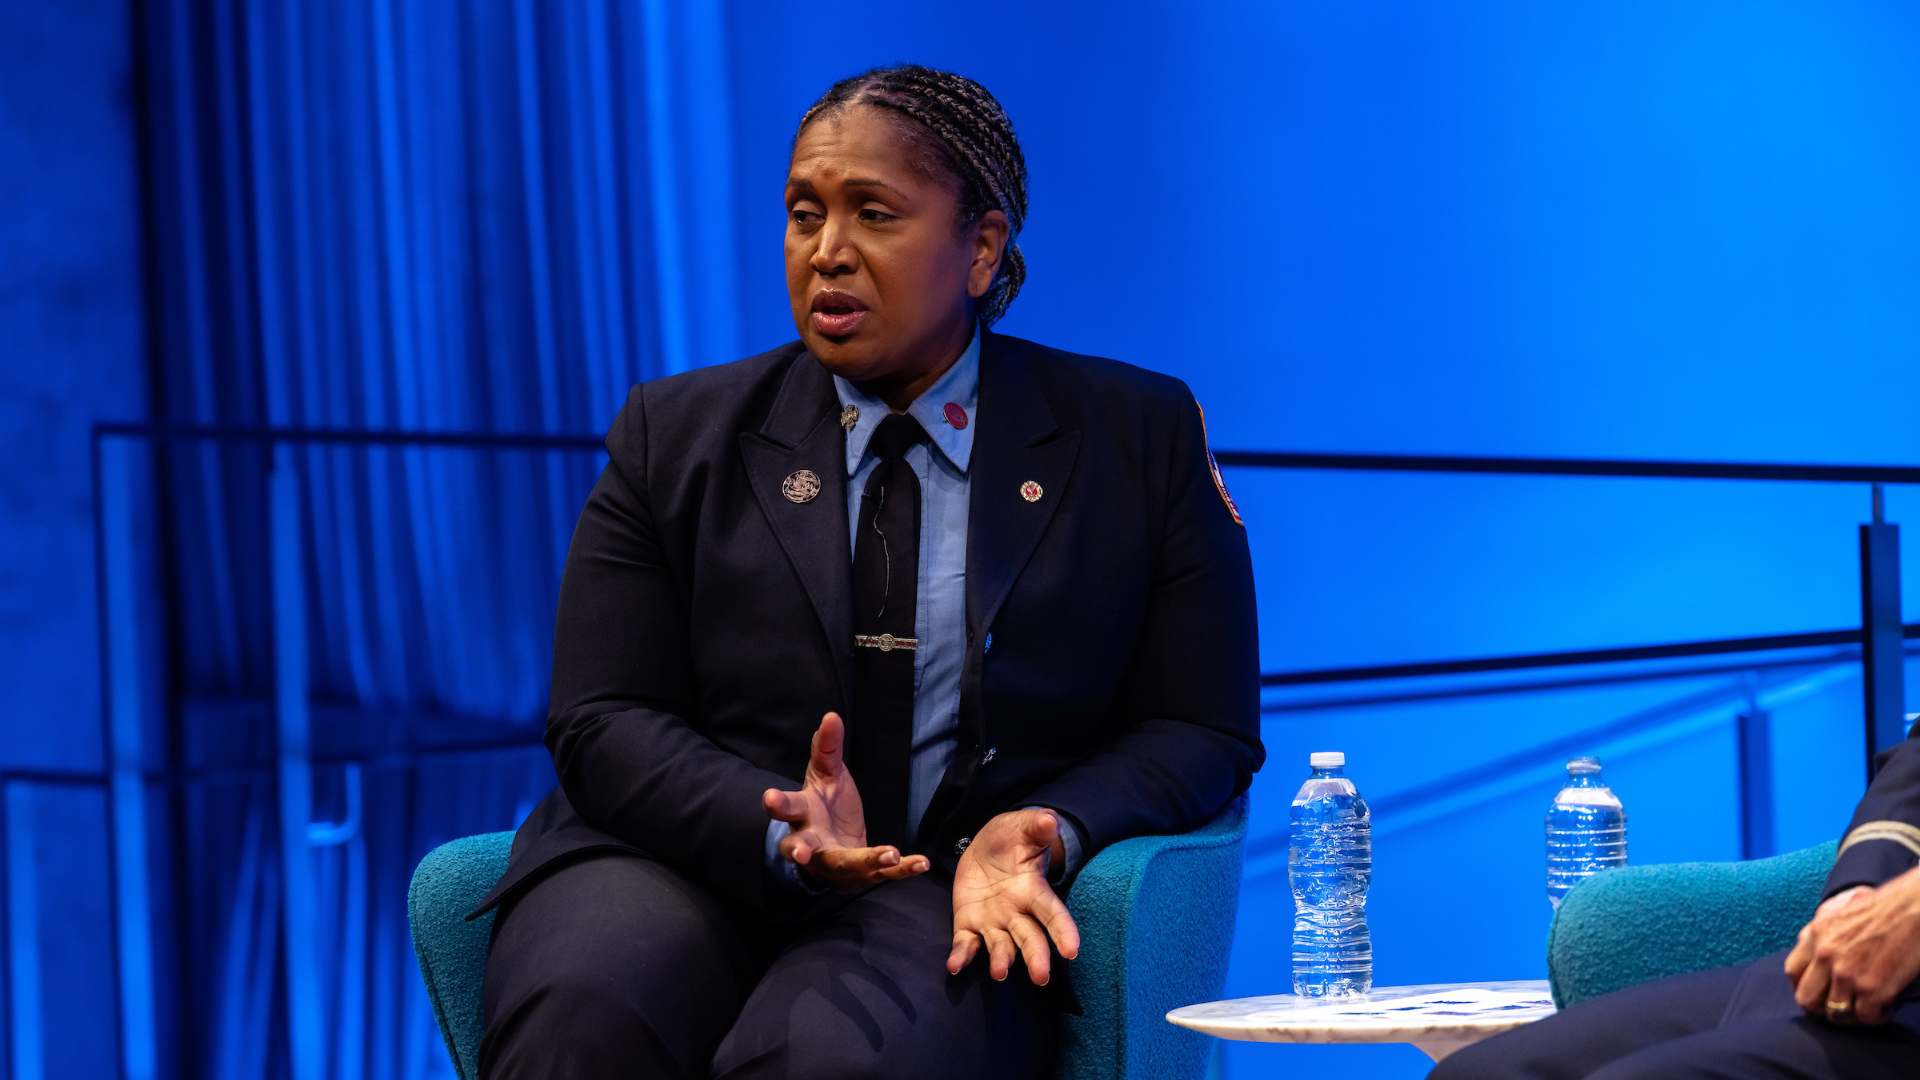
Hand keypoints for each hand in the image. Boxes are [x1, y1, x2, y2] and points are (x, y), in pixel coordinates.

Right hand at [762, 712, 929, 890]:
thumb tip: (831, 716)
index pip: (785, 808)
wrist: (834, 840)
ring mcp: (834, 863)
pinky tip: (921, 862)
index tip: (769, 798)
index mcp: (800, 815)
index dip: (777, 804)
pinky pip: (881, 874)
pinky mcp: (860, 875)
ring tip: (891, 854)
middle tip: (802, 853)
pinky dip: (902, 869)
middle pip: (803, 847)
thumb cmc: (824, 803)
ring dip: (867, 860)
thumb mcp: (826, 773)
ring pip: (845, 865)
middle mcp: (811, 844)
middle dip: (802, 850)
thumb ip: (827, 747)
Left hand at [947, 808, 1080, 986]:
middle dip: (1036, 957)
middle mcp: (1017, 913)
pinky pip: (966, 944)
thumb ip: (1038, 826)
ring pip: (1001, 946)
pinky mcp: (969, 925)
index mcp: (1033, 891)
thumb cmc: (1012, 837)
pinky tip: (954, 966)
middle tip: (1041, 977)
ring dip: (1001, 960)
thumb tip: (1051, 821)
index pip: (1052, 913)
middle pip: (1030, 938)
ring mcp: (993, 922)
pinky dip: (961, 956)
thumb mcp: (1024, 827)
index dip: (1063, 932)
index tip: (1072, 951)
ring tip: (1000, 973)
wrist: (985, 847)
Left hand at [1785, 867, 1919, 1024]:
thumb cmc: (1884, 907)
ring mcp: (1847, 974)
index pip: (1792, 972)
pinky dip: (1876, 1015)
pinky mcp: (1872, 989)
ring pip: (1835, 1013)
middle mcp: (1826, 956)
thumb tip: (1810, 950)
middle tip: (1841, 1005)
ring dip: (1852, 1012)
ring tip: (1867, 1005)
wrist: (1915, 908)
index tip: (1818, 992)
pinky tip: (1885, 1006)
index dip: (1804, 986)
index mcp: (1815, 934)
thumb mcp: (1839, 914)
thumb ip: (1821, 935)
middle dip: (1821, 1007)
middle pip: (1806, 999)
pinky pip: (1865, 1016)